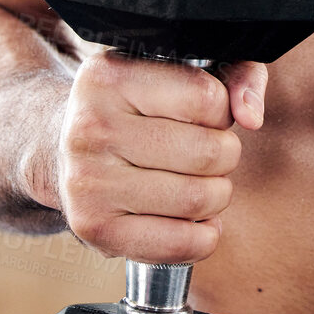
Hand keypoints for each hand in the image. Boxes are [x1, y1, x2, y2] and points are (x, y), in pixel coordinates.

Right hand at [51, 51, 267, 263]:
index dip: (222, 111)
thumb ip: (235, 73)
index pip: (206, 98)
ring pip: (197, 198)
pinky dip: (203, 236)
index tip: (206, 115)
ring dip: (217, 194)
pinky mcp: (93, 227)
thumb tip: (252, 115)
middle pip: (207, 152)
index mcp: (110, 76)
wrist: (61, 146)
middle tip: (209, 153)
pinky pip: (178, 244)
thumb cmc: (136, 105)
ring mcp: (87, 181)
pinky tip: (193, 219)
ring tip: (200, 182)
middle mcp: (91, 127)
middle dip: (225, 155)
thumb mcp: (176, 68)